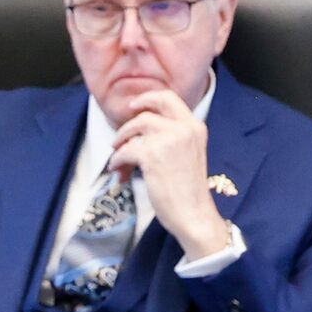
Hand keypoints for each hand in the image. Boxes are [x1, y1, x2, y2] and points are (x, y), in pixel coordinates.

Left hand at [108, 89, 229, 260]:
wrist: (194, 213)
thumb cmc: (189, 191)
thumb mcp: (189, 154)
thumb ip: (174, 138)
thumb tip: (143, 133)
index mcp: (195, 126)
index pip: (169, 98)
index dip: (148, 98)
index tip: (134, 106)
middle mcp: (183, 128)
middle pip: (148, 110)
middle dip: (128, 122)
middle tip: (119, 136)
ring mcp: (167, 140)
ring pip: (134, 128)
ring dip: (120, 142)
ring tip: (117, 158)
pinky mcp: (152, 155)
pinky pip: (125, 151)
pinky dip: (117, 161)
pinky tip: (118, 171)